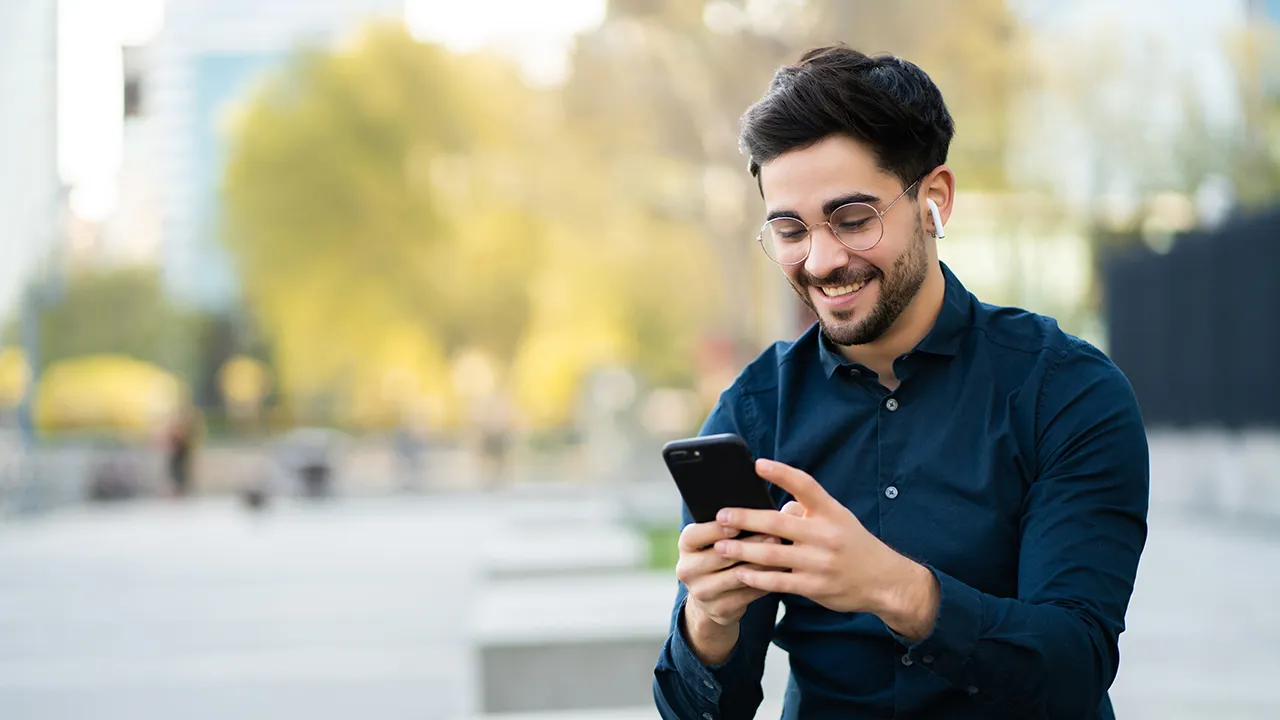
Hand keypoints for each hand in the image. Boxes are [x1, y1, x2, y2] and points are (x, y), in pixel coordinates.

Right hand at [675, 514, 789, 627]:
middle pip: (720, 556)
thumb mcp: (719, 536)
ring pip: (736, 576)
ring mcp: (702, 592)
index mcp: (686, 545)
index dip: (715, 530)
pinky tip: (780, 574)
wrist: (711, 594)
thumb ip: (738, 520)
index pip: (696, 535)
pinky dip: (764, 583)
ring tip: (782, 554)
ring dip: (761, 565)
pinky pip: (746, 595)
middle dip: (749, 545)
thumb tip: (774, 508)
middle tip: (775, 537)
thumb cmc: (721, 552)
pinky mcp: (719, 609)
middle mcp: (687, 569)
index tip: (738, 524)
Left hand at [713, 459, 938, 635]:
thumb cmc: (854, 545)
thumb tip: (777, 506)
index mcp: (831, 512)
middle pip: (779, 522)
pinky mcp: (815, 587)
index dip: (782, 473)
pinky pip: (779, 581)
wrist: (884, 582)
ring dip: (743, 549)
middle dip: (746, 518)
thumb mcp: (838, 519)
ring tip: (720, 545)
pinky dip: (757, 577)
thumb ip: (808, 511)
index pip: (806, 486)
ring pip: (773, 554)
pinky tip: (740, 573)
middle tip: (721, 516)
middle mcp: (826, 535)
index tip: (757, 464)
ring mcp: (820, 563)